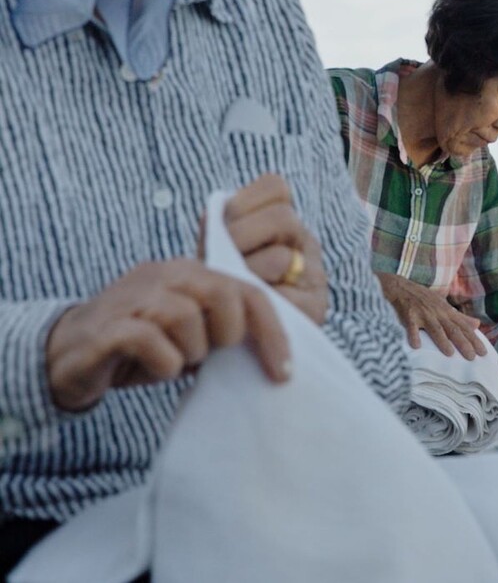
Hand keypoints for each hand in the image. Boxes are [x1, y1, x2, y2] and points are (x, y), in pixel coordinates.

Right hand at [45, 260, 291, 410]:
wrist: (67, 357)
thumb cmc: (141, 348)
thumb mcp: (193, 336)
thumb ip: (226, 328)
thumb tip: (274, 352)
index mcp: (191, 273)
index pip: (248, 291)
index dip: (272, 332)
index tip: (283, 372)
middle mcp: (164, 276)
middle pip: (223, 294)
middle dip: (227, 336)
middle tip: (207, 357)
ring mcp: (133, 298)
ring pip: (186, 317)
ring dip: (190, 352)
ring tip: (174, 361)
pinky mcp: (106, 327)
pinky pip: (150, 341)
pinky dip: (162, 363)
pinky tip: (155, 368)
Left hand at [211, 174, 329, 324]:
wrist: (239, 345)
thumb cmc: (224, 293)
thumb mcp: (218, 255)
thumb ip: (217, 231)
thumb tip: (212, 216)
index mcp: (284, 223)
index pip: (275, 187)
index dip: (243, 203)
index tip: (222, 225)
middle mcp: (305, 243)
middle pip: (282, 217)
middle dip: (241, 236)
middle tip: (223, 260)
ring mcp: (314, 275)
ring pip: (281, 258)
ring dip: (248, 273)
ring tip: (232, 288)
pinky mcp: (315, 308)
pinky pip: (284, 297)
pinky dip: (260, 303)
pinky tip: (244, 310)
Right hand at [378, 272, 487, 358]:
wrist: (399, 286)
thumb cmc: (423, 298)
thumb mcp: (444, 305)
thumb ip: (460, 316)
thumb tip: (477, 324)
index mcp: (447, 312)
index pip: (463, 328)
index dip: (474, 340)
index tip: (483, 353)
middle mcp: (437, 313)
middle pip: (452, 329)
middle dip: (463, 343)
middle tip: (472, 357)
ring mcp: (423, 313)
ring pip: (435, 328)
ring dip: (442, 340)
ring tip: (449, 353)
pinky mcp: (408, 315)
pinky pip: (411, 326)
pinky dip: (413, 335)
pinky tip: (416, 346)